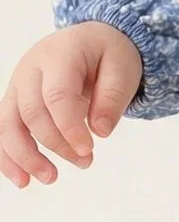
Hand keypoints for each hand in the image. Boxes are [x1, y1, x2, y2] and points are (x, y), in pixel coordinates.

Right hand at [0, 23, 142, 188]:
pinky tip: (22, 180)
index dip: (69, 127)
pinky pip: (2, 131)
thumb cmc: (108, 54)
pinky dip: (8, 157)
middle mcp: (31, 68)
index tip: (88, 149)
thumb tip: (100, 132)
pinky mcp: (14, 101)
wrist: (90, 41)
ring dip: (25, 157)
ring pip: (8, 124)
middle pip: (32, 112)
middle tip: (85, 162)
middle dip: (56, 144)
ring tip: (50, 178)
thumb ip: (113, 97)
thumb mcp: (123, 68)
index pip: (56, 95)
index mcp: (61, 53)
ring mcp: (18, 85)